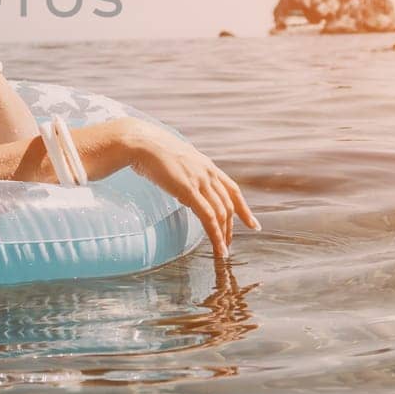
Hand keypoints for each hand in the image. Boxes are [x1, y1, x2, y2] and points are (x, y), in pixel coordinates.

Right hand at [123, 120, 258, 258]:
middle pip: (229, 205)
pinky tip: (218, 247)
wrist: (141, 142)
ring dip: (224, 235)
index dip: (244, 208)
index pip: (233, 190)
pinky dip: (215, 234)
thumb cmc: (152, 151)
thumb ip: (187, 176)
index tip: (252, 224)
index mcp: (207, 166)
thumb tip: (187, 195)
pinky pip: (208, 217)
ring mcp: (200, 181)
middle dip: (231, 228)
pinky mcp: (188, 190)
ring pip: (221, 213)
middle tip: (228, 244)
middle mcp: (208, 173)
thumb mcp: (177, 162)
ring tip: (223, 251)